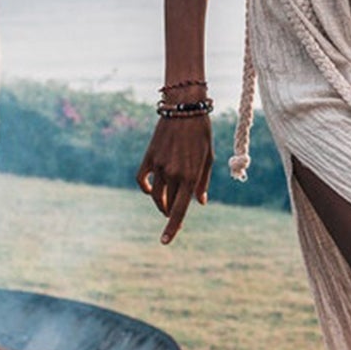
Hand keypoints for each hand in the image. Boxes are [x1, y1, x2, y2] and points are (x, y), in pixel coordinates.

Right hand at [136, 114, 212, 244]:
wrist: (185, 107)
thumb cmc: (202, 133)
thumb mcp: (208, 158)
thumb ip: (202, 182)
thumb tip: (200, 202)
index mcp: (191, 176)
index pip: (180, 209)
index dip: (172, 228)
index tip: (165, 242)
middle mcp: (174, 173)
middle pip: (167, 204)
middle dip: (170, 213)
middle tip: (173, 213)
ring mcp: (159, 166)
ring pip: (154, 195)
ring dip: (160, 203)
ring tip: (166, 203)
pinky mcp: (149, 157)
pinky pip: (141, 179)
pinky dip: (144, 188)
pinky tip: (149, 190)